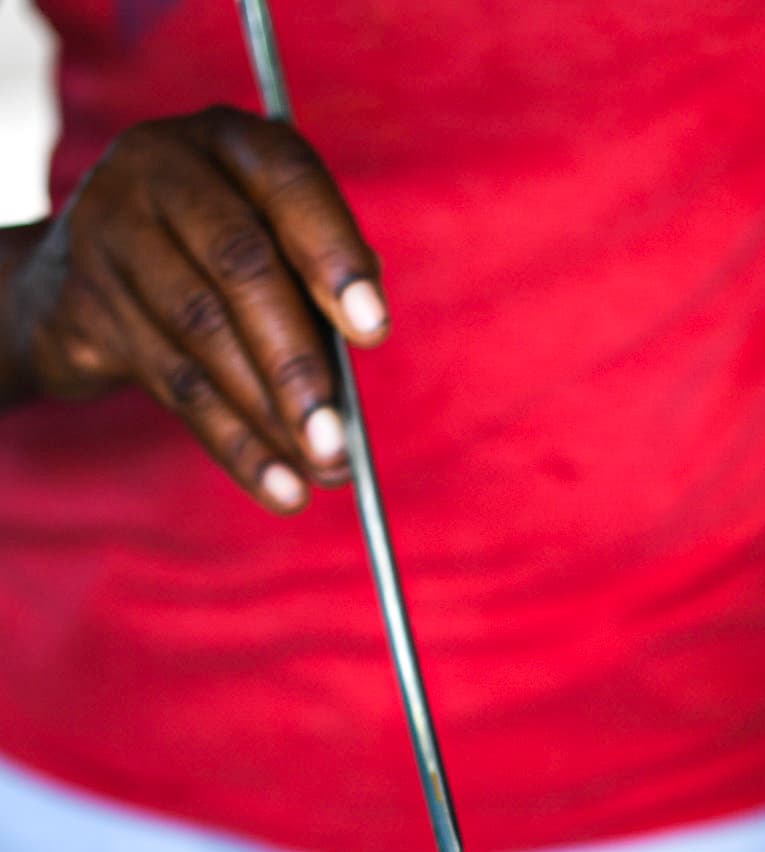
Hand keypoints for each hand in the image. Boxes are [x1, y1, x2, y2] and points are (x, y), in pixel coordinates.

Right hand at [2, 107, 388, 512]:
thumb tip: (365, 331)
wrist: (78, 277)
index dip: (333, 256)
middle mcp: (160, 169)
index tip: (373, 330)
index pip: (288, 183)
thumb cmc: (208, 256)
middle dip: (298, 363)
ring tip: (324, 470)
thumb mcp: (265, 236)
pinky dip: (236, 444)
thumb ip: (315, 271)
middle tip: (342, 439)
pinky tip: (280, 486)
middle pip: (240, 266)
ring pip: (203, 332)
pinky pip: (174, 384)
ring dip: (271, 415)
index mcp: (228, 140)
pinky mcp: (85, 303)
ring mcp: (111, 231)